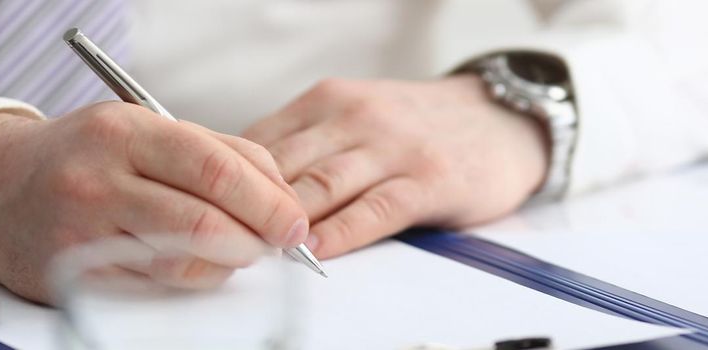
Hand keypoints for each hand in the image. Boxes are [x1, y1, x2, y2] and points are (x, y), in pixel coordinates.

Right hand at [0, 102, 309, 302]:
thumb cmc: (83, 156)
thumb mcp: (142, 128)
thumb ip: (215, 151)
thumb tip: (280, 192)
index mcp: (125, 133)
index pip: (215, 167)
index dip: (268, 199)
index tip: (294, 218)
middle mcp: (100, 182)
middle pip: (204, 222)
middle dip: (258, 239)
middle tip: (278, 242)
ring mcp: (85, 234)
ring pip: (184, 263)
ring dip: (228, 262)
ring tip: (238, 249)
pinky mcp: (77, 277)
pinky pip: (156, 288)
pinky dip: (193, 279)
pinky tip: (199, 264)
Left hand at [243, 75, 547, 257]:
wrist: (501, 118)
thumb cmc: (417, 127)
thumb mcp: (355, 116)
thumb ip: (307, 144)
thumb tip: (243, 187)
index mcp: (328, 100)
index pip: (259, 141)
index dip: (228, 181)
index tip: (206, 212)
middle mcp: (355, 117)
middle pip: (283, 166)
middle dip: (247, 206)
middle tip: (220, 240)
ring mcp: (392, 147)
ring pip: (321, 186)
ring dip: (284, 221)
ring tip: (257, 251)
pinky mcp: (427, 179)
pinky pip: (374, 210)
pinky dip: (341, 233)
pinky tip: (317, 251)